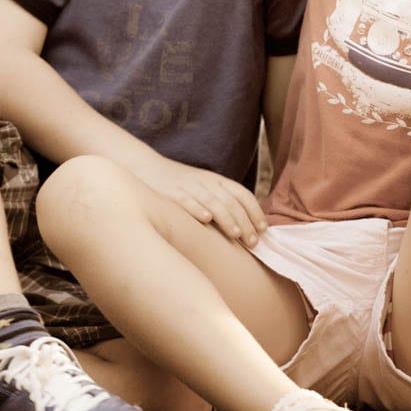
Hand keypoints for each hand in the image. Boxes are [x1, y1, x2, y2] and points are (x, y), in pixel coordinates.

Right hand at [140, 157, 267, 246]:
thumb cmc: (179, 184)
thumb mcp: (204, 187)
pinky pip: (186, 201)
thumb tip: (246, 226)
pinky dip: (196, 208)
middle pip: (230, 202)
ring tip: (236, 234)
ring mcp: (188, 187)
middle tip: (253, 242)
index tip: (264, 229)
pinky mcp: (171, 193)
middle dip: (244, 221)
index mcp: (217, 181)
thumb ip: (222, 201)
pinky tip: (205, 219)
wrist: (146, 168)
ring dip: (226, 218)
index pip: (242, 194)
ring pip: (212, 201)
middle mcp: (206, 183)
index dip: (255, 211)